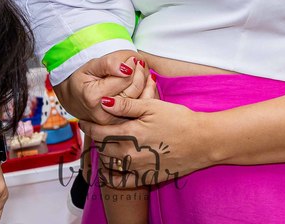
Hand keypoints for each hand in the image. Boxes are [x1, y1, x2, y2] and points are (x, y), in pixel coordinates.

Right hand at [54, 51, 148, 123]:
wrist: (74, 100)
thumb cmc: (81, 81)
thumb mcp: (90, 67)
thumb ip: (108, 64)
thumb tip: (127, 68)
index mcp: (93, 97)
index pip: (123, 80)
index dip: (131, 67)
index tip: (132, 59)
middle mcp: (103, 113)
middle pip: (132, 92)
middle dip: (139, 75)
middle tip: (139, 63)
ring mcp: (111, 123)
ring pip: (137, 102)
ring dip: (143, 85)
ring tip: (141, 72)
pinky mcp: (118, 126)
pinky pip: (136, 110)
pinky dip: (142, 96)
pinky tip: (142, 85)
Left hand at [81, 89, 209, 185]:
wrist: (203, 141)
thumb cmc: (179, 120)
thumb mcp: (152, 106)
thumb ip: (126, 105)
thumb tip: (103, 102)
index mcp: (129, 134)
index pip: (99, 132)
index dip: (88, 126)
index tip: (82, 120)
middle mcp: (130, 154)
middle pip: (102, 149)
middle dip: (95, 139)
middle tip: (92, 131)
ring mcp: (138, 168)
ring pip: (110, 164)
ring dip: (102, 154)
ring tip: (102, 145)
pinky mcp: (147, 177)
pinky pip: (122, 182)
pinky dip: (112, 176)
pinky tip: (110, 170)